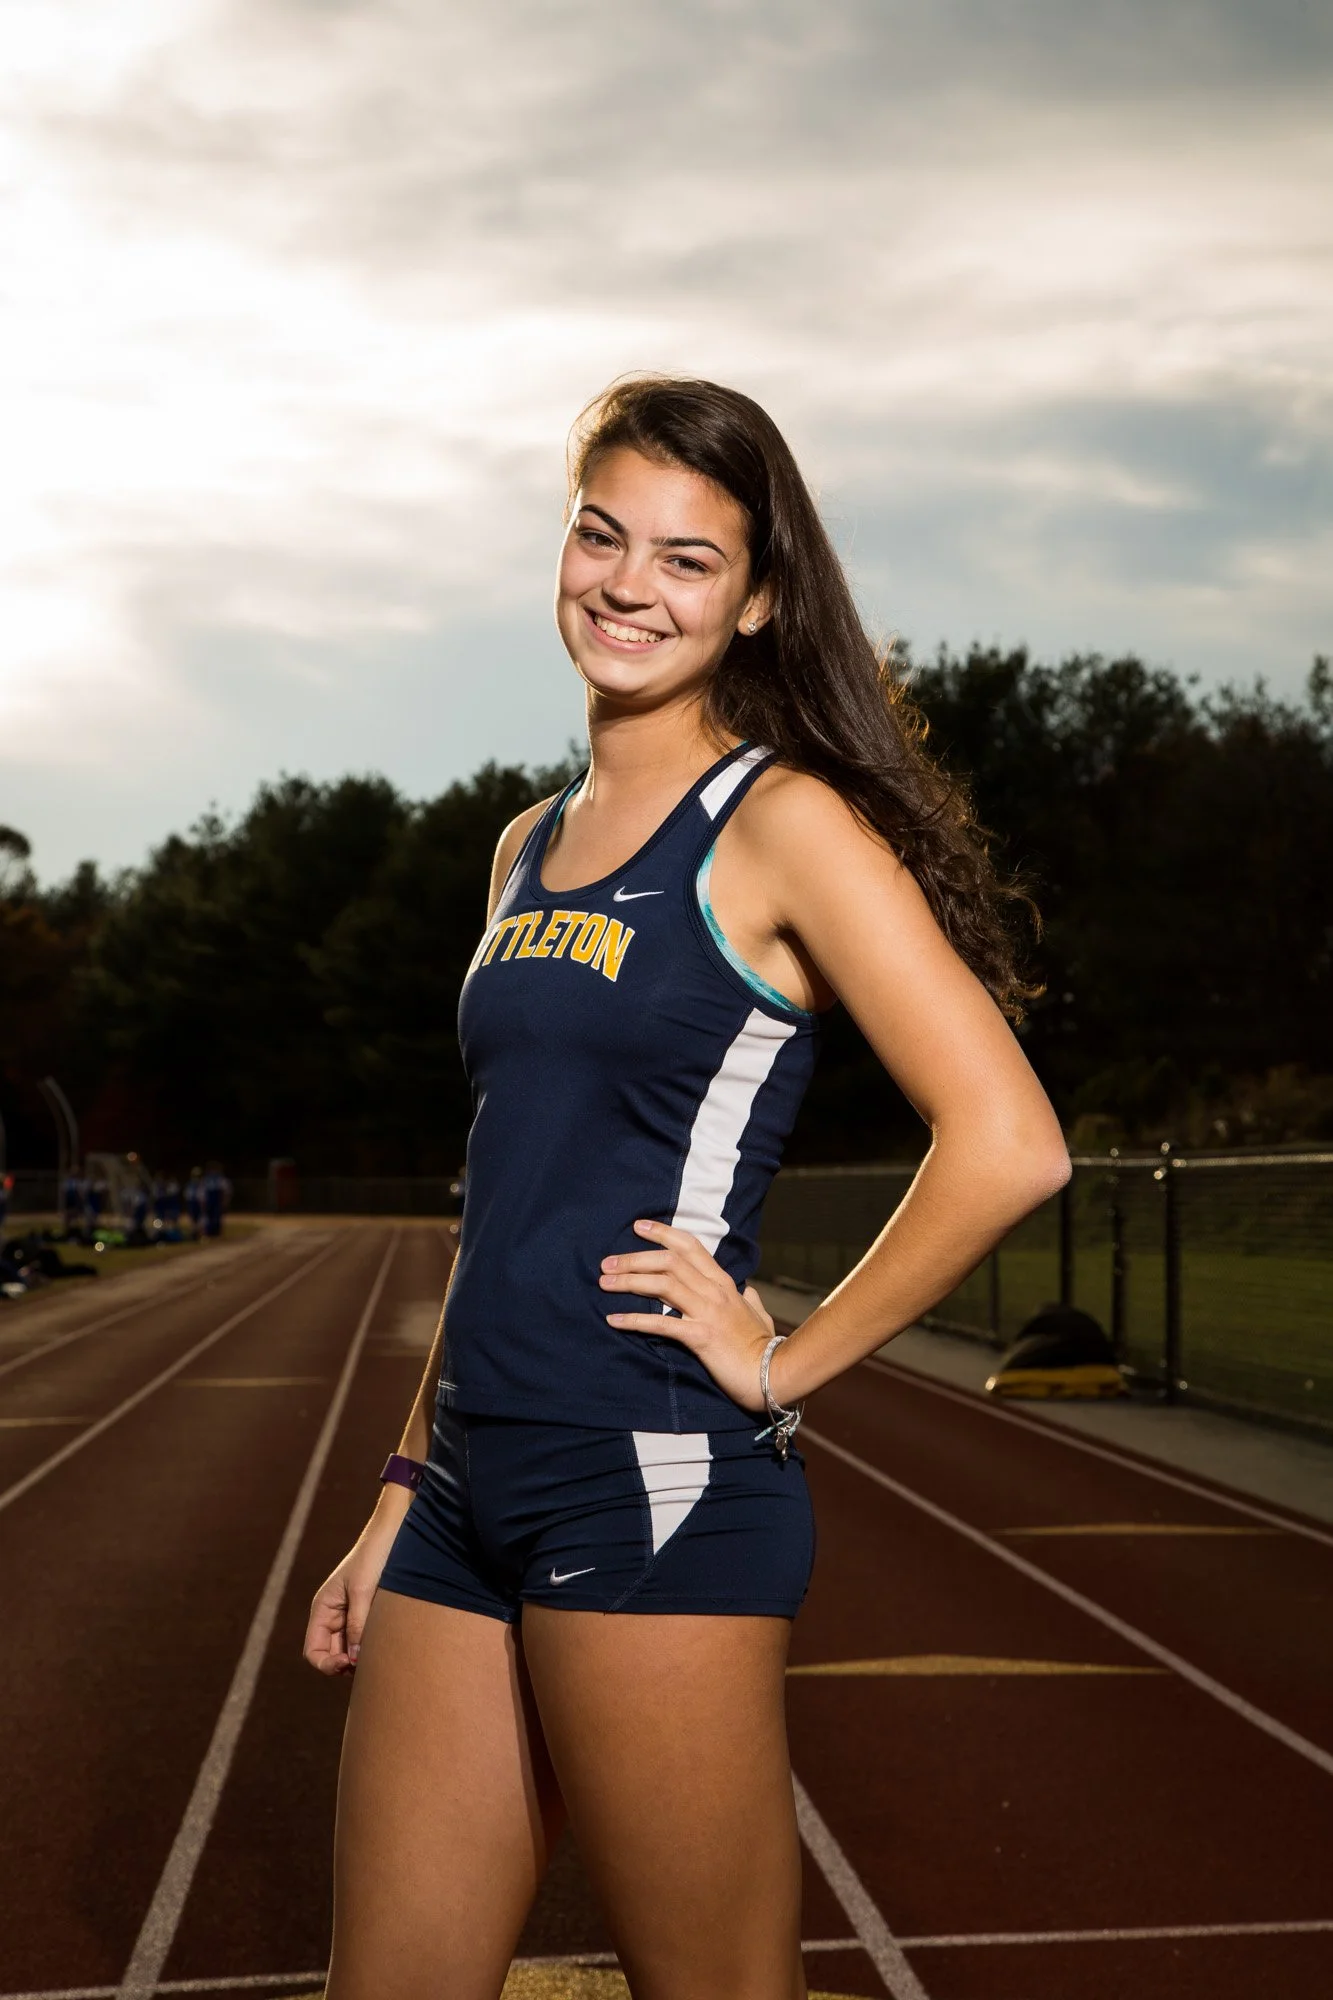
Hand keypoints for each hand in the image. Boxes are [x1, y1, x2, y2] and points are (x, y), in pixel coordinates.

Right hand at [302, 1497, 406, 1676]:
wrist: (393, 1534)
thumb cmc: (373, 1557)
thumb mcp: (363, 1591)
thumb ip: (357, 1625)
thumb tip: (354, 1659)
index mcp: (322, 1609)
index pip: (313, 1651)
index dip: (327, 1664)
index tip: (349, 1662)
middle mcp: (332, 1616)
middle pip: (331, 1655)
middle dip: (346, 1664)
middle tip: (367, 1664)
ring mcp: (350, 1616)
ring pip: (349, 1651)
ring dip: (359, 1657)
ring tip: (377, 1654)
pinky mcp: (367, 1615)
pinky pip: (363, 1640)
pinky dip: (370, 1647)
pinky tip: (383, 1646)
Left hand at [601, 1220, 776, 1412]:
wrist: (774, 1372)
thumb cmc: (764, 1345)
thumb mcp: (759, 1315)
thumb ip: (750, 1300)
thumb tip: (747, 1290)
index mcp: (724, 1283)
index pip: (690, 1246)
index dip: (663, 1233)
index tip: (638, 1226)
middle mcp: (714, 1291)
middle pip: (668, 1262)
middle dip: (634, 1258)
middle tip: (607, 1262)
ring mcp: (708, 1312)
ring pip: (662, 1284)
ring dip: (629, 1281)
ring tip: (604, 1283)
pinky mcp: (700, 1336)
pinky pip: (661, 1323)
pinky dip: (634, 1320)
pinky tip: (613, 1319)